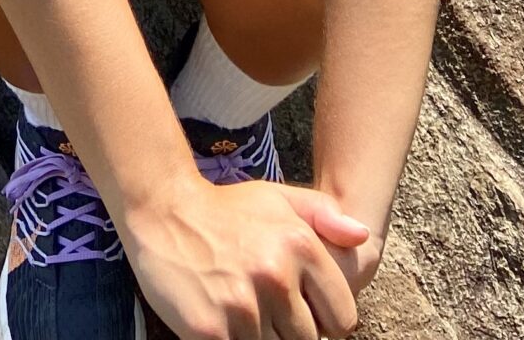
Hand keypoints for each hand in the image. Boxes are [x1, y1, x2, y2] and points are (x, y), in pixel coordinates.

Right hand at [122, 170, 370, 339]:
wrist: (163, 210)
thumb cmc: (225, 209)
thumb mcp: (277, 198)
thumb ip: (324, 216)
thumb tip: (361, 238)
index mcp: (301, 247)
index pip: (342, 319)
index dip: (325, 321)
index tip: (302, 312)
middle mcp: (277, 276)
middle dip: (291, 331)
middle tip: (265, 309)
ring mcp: (244, 306)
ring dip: (262, 337)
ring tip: (243, 311)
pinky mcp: (212, 330)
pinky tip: (226, 321)